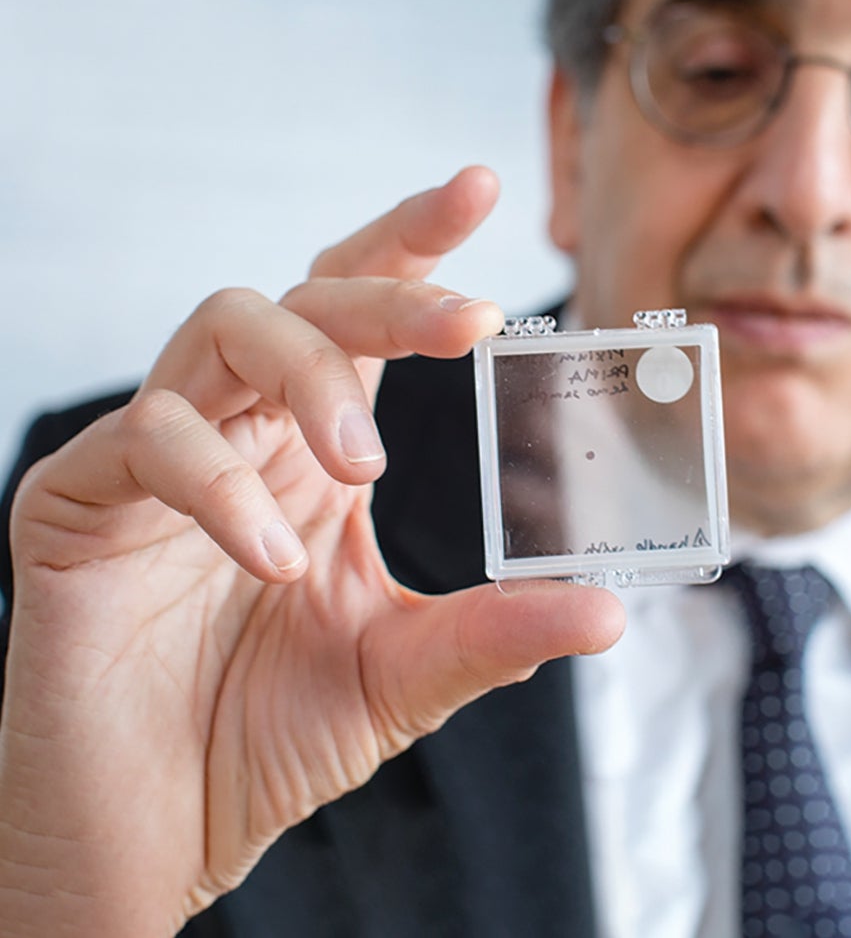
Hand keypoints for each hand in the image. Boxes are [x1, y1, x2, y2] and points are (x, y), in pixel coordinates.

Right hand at [0, 166, 623, 937]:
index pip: (362, 311)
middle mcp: (243, 428)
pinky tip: (269, 559)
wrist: (154, 828)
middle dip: (389, 291)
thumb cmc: (266, 737)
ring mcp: (156, 454)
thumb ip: (493, 633)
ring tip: (362, 465)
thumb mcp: (403, 673)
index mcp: (316, 448)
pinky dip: (220, 486)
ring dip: (309, 377)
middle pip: (307, 291)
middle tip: (467, 324)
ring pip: (225, 327)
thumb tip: (607, 614)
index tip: (478, 188)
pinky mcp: (78, 499)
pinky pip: (148, 440)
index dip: (413, 242)